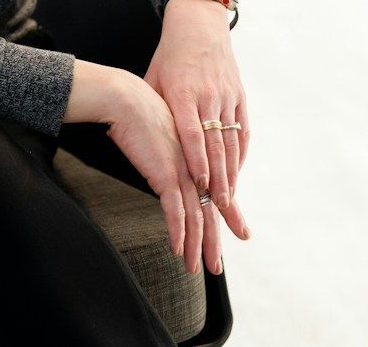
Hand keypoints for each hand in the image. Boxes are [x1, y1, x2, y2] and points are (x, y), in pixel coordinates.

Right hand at [67, 61, 213, 274]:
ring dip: (197, 246)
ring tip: (196, 269)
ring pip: (196, 217)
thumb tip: (166, 168)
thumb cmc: (139, 114)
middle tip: (217, 267)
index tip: (240, 233)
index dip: (229, 216)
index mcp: (196, 159)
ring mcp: (182, 172)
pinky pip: (174, 210)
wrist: (126, 99)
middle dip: (214, 243)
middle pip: (210, 213)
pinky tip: (178, 250)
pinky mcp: (165, 174)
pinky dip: (178, 233)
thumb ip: (169, 154)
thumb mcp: (162, 137)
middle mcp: (194, 168)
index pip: (216, 194)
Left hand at [145, 0, 251, 272]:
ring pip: (231, 141)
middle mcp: (208, 97)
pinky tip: (236, 174)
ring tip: (230, 200)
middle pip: (215, 144)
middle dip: (219, 178)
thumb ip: (151, 108)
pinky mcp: (238, 97)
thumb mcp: (154, 79)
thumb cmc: (169, 57)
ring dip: (231, 173)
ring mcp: (226, 97)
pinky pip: (242, 131)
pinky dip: (240, 154)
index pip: (191, 133)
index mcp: (183, 93)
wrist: (198, 27)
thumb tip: (134, 137)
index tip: (201, 185)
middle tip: (221, 206)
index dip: (197, 160)